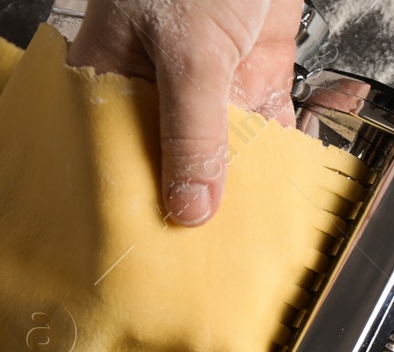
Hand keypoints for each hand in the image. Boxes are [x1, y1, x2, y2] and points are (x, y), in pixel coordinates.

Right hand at [68, 0, 301, 225]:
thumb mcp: (190, 52)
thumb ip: (192, 131)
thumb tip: (189, 205)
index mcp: (113, 72)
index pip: (116, 152)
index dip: (134, 199)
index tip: (153, 247)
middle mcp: (158, 83)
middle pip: (172, 159)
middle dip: (192, 201)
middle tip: (206, 258)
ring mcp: (210, 80)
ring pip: (223, 150)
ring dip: (239, 187)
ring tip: (246, 242)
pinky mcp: (255, 73)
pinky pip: (265, 128)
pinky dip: (277, 158)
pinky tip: (280, 198)